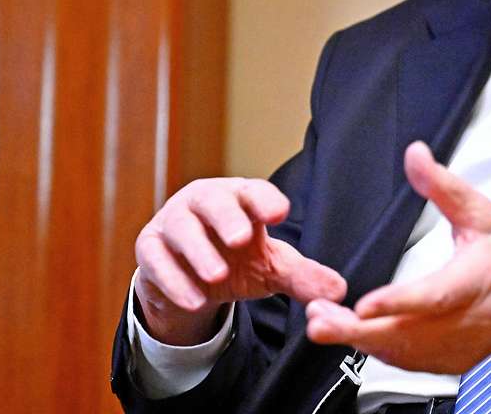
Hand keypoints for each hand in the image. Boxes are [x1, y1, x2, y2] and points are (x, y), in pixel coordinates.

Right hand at [134, 177, 346, 345]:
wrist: (191, 281)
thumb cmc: (237, 260)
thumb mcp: (271, 268)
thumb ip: (303, 276)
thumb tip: (340, 290)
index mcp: (240, 199)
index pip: (253, 192)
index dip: (265, 199)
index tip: (279, 213)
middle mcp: (205, 202)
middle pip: (213, 200)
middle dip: (226, 217)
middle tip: (241, 237)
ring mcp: (173, 222)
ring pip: (181, 228)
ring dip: (199, 251)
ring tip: (217, 274)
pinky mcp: (150, 248)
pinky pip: (156, 260)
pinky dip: (174, 280)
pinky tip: (194, 299)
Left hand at [304, 142, 490, 372]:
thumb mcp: (482, 211)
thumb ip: (442, 185)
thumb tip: (415, 154)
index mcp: (474, 281)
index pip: (433, 297)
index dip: (397, 304)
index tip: (364, 305)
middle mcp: (465, 320)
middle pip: (407, 334)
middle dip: (358, 331)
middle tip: (319, 319)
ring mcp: (458, 345)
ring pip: (403, 354)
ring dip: (362, 342)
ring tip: (324, 323)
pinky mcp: (452, 360)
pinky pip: (409, 363)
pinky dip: (380, 352)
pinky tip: (356, 337)